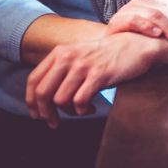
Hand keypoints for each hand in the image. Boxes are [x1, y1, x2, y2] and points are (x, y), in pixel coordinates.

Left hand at [25, 32, 161, 127]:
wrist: (136, 45)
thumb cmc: (108, 54)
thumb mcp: (80, 55)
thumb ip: (61, 69)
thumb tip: (45, 97)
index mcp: (60, 53)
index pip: (33, 80)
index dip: (31, 102)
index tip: (37, 114)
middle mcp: (68, 58)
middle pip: (42, 93)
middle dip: (45, 113)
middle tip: (53, 122)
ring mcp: (83, 66)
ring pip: (60, 100)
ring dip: (68, 112)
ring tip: (80, 111)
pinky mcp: (99, 76)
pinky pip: (80, 101)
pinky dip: (82, 111)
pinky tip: (90, 108)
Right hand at [106, 0, 167, 45]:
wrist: (112, 50)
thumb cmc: (141, 39)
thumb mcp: (161, 30)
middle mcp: (141, 0)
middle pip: (167, 9)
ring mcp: (128, 9)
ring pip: (154, 14)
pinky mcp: (117, 20)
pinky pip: (134, 20)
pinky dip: (147, 27)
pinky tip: (157, 35)